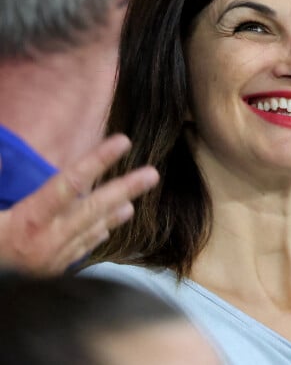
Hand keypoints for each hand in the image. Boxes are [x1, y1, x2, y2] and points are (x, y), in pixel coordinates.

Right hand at [0, 134, 157, 274]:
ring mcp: (51, 258)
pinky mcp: (50, 272)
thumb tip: (10, 159)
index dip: (97, 161)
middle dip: (124, 189)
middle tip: (152, 174)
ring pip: (90, 230)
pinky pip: (80, 249)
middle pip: (92, 208)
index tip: (123, 142)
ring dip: (114, 212)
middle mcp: (46, 239)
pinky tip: (110, 223)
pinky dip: (97, 234)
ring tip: (135, 200)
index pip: (69, 183)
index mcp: (28, 219)